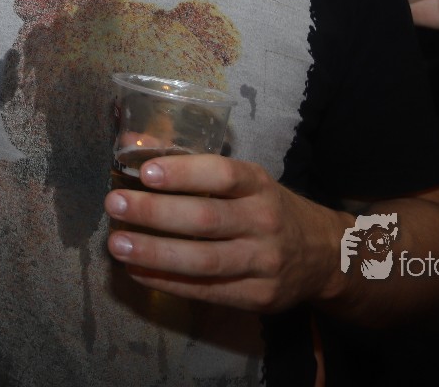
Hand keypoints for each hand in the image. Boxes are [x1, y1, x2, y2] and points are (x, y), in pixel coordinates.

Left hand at [103, 155, 343, 311]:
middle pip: (205, 219)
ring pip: (203, 261)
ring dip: (154, 253)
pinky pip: (206, 291)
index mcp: (258, 184)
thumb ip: (191, 165)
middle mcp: (264, 221)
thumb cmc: (266, 208)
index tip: (145, 173)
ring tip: (117, 244)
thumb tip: (131, 142)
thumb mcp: (244, 180)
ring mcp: (263, 262)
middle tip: (114, 205)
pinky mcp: (258, 296)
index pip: (222, 174)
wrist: (323, 255)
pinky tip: (137, 271)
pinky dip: (167, 282)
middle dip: (154, 212)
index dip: (183, 173)